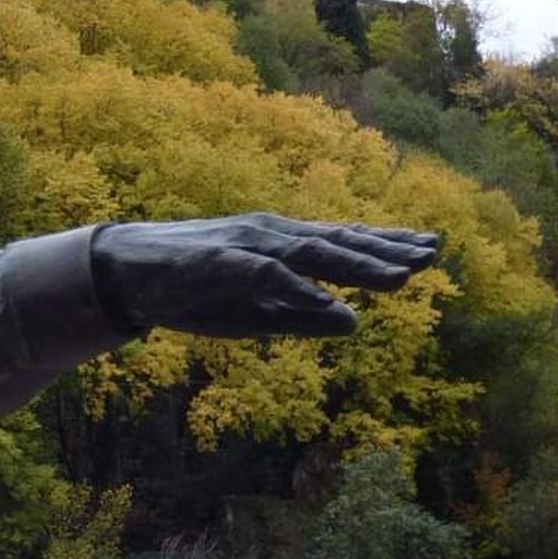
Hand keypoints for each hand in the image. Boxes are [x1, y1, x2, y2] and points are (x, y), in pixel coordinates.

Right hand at [90, 213, 440, 338]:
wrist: (124, 273)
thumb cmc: (189, 290)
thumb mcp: (252, 314)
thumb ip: (301, 317)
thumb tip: (356, 323)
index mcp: (278, 245)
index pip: (341, 242)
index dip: (385, 246)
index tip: (430, 251)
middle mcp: (268, 235)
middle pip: (335, 241)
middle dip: (385, 249)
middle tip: (433, 254)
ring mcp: (243, 244)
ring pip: (309, 253)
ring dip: (355, 265)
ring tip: (398, 278)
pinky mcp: (217, 262)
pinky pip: (265, 275)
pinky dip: (298, 286)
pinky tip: (329, 300)